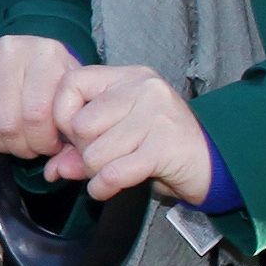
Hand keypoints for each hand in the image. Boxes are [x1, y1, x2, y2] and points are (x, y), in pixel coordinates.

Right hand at [0, 35, 77, 158]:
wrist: (30, 55)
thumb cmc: (54, 82)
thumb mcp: (71, 98)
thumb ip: (71, 133)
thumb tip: (58, 168)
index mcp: (47, 54)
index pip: (36, 114)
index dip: (42, 142)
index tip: (49, 146)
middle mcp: (12, 48)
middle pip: (7, 122)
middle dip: (20, 146)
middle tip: (29, 147)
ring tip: (12, 139)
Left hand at [44, 59, 214, 206]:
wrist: (213, 164)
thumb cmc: (159, 147)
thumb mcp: (117, 138)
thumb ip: (80, 148)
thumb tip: (52, 169)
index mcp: (128, 77)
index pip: (71, 83)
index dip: (61, 115)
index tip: (73, 137)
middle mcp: (143, 88)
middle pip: (81, 124)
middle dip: (83, 152)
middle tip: (102, 159)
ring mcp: (157, 115)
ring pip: (95, 153)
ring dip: (96, 173)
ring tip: (113, 171)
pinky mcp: (165, 146)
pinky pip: (114, 172)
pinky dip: (104, 187)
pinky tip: (109, 188)